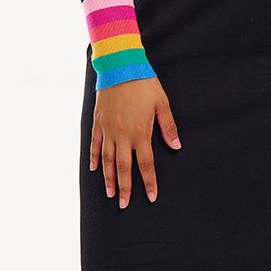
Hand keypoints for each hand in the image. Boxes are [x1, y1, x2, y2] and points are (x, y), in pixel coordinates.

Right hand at [90, 76, 181, 207]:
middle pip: (124, 168)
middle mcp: (123, 136)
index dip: (149, 182)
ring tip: (110, 194)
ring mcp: (108, 130)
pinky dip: (93, 159)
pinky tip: (94, 170)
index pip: (146, 165)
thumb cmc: (144, 84)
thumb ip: (168, 127)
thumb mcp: (162, 103)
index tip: (152, 197)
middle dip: (126, 188)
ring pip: (107, 160)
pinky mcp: (98, 123)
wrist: (120, 66)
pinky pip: (94, 145)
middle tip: (124, 205)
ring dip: (109, 179)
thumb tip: (177, 146)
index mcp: (141, 133)